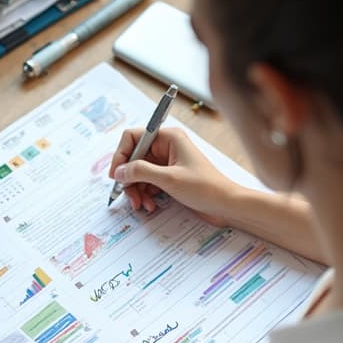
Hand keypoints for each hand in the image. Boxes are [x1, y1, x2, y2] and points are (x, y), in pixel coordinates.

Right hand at [109, 127, 240, 223]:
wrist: (226, 205)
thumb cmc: (205, 188)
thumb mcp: (169, 179)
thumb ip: (140, 172)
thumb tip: (119, 171)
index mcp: (168, 137)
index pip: (132, 138)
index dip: (121, 155)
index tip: (116, 175)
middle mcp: (166, 147)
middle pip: (133, 158)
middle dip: (129, 179)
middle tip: (129, 196)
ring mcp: (167, 162)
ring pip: (139, 173)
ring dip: (136, 190)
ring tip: (142, 205)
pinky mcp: (169, 177)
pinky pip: (148, 182)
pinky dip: (145, 194)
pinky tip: (151, 205)